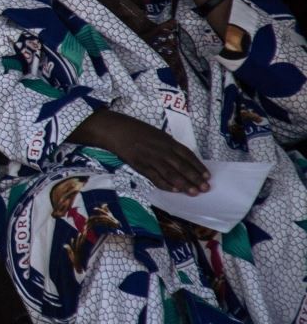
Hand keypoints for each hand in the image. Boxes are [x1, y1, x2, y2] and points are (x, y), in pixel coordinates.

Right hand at [82, 109, 209, 194]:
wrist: (116, 130)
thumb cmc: (137, 131)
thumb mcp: (158, 134)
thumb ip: (169, 146)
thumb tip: (182, 159)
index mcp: (168, 141)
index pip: (187, 155)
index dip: (198, 166)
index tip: (207, 175)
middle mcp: (162, 150)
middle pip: (182, 166)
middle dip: (195, 178)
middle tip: (205, 188)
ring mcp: (151, 159)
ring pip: (171, 173)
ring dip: (184, 184)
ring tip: (194, 192)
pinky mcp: (141, 166)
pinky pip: (155, 177)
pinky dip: (165, 184)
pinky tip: (174, 190)